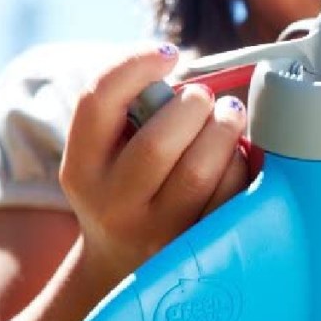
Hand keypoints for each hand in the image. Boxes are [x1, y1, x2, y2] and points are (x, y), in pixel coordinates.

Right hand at [59, 43, 249, 291]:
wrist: (124, 266)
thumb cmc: (127, 189)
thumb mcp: (106, 156)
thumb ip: (133, 112)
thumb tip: (186, 69)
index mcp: (82, 168)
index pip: (98, 102)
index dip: (135, 65)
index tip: (167, 53)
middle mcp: (113, 203)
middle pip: (157, 143)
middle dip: (193, 106)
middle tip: (206, 98)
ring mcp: (155, 232)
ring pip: (197, 172)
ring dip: (222, 131)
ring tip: (229, 115)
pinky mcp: (193, 246)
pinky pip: (227, 198)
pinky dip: (238, 166)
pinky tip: (235, 154)